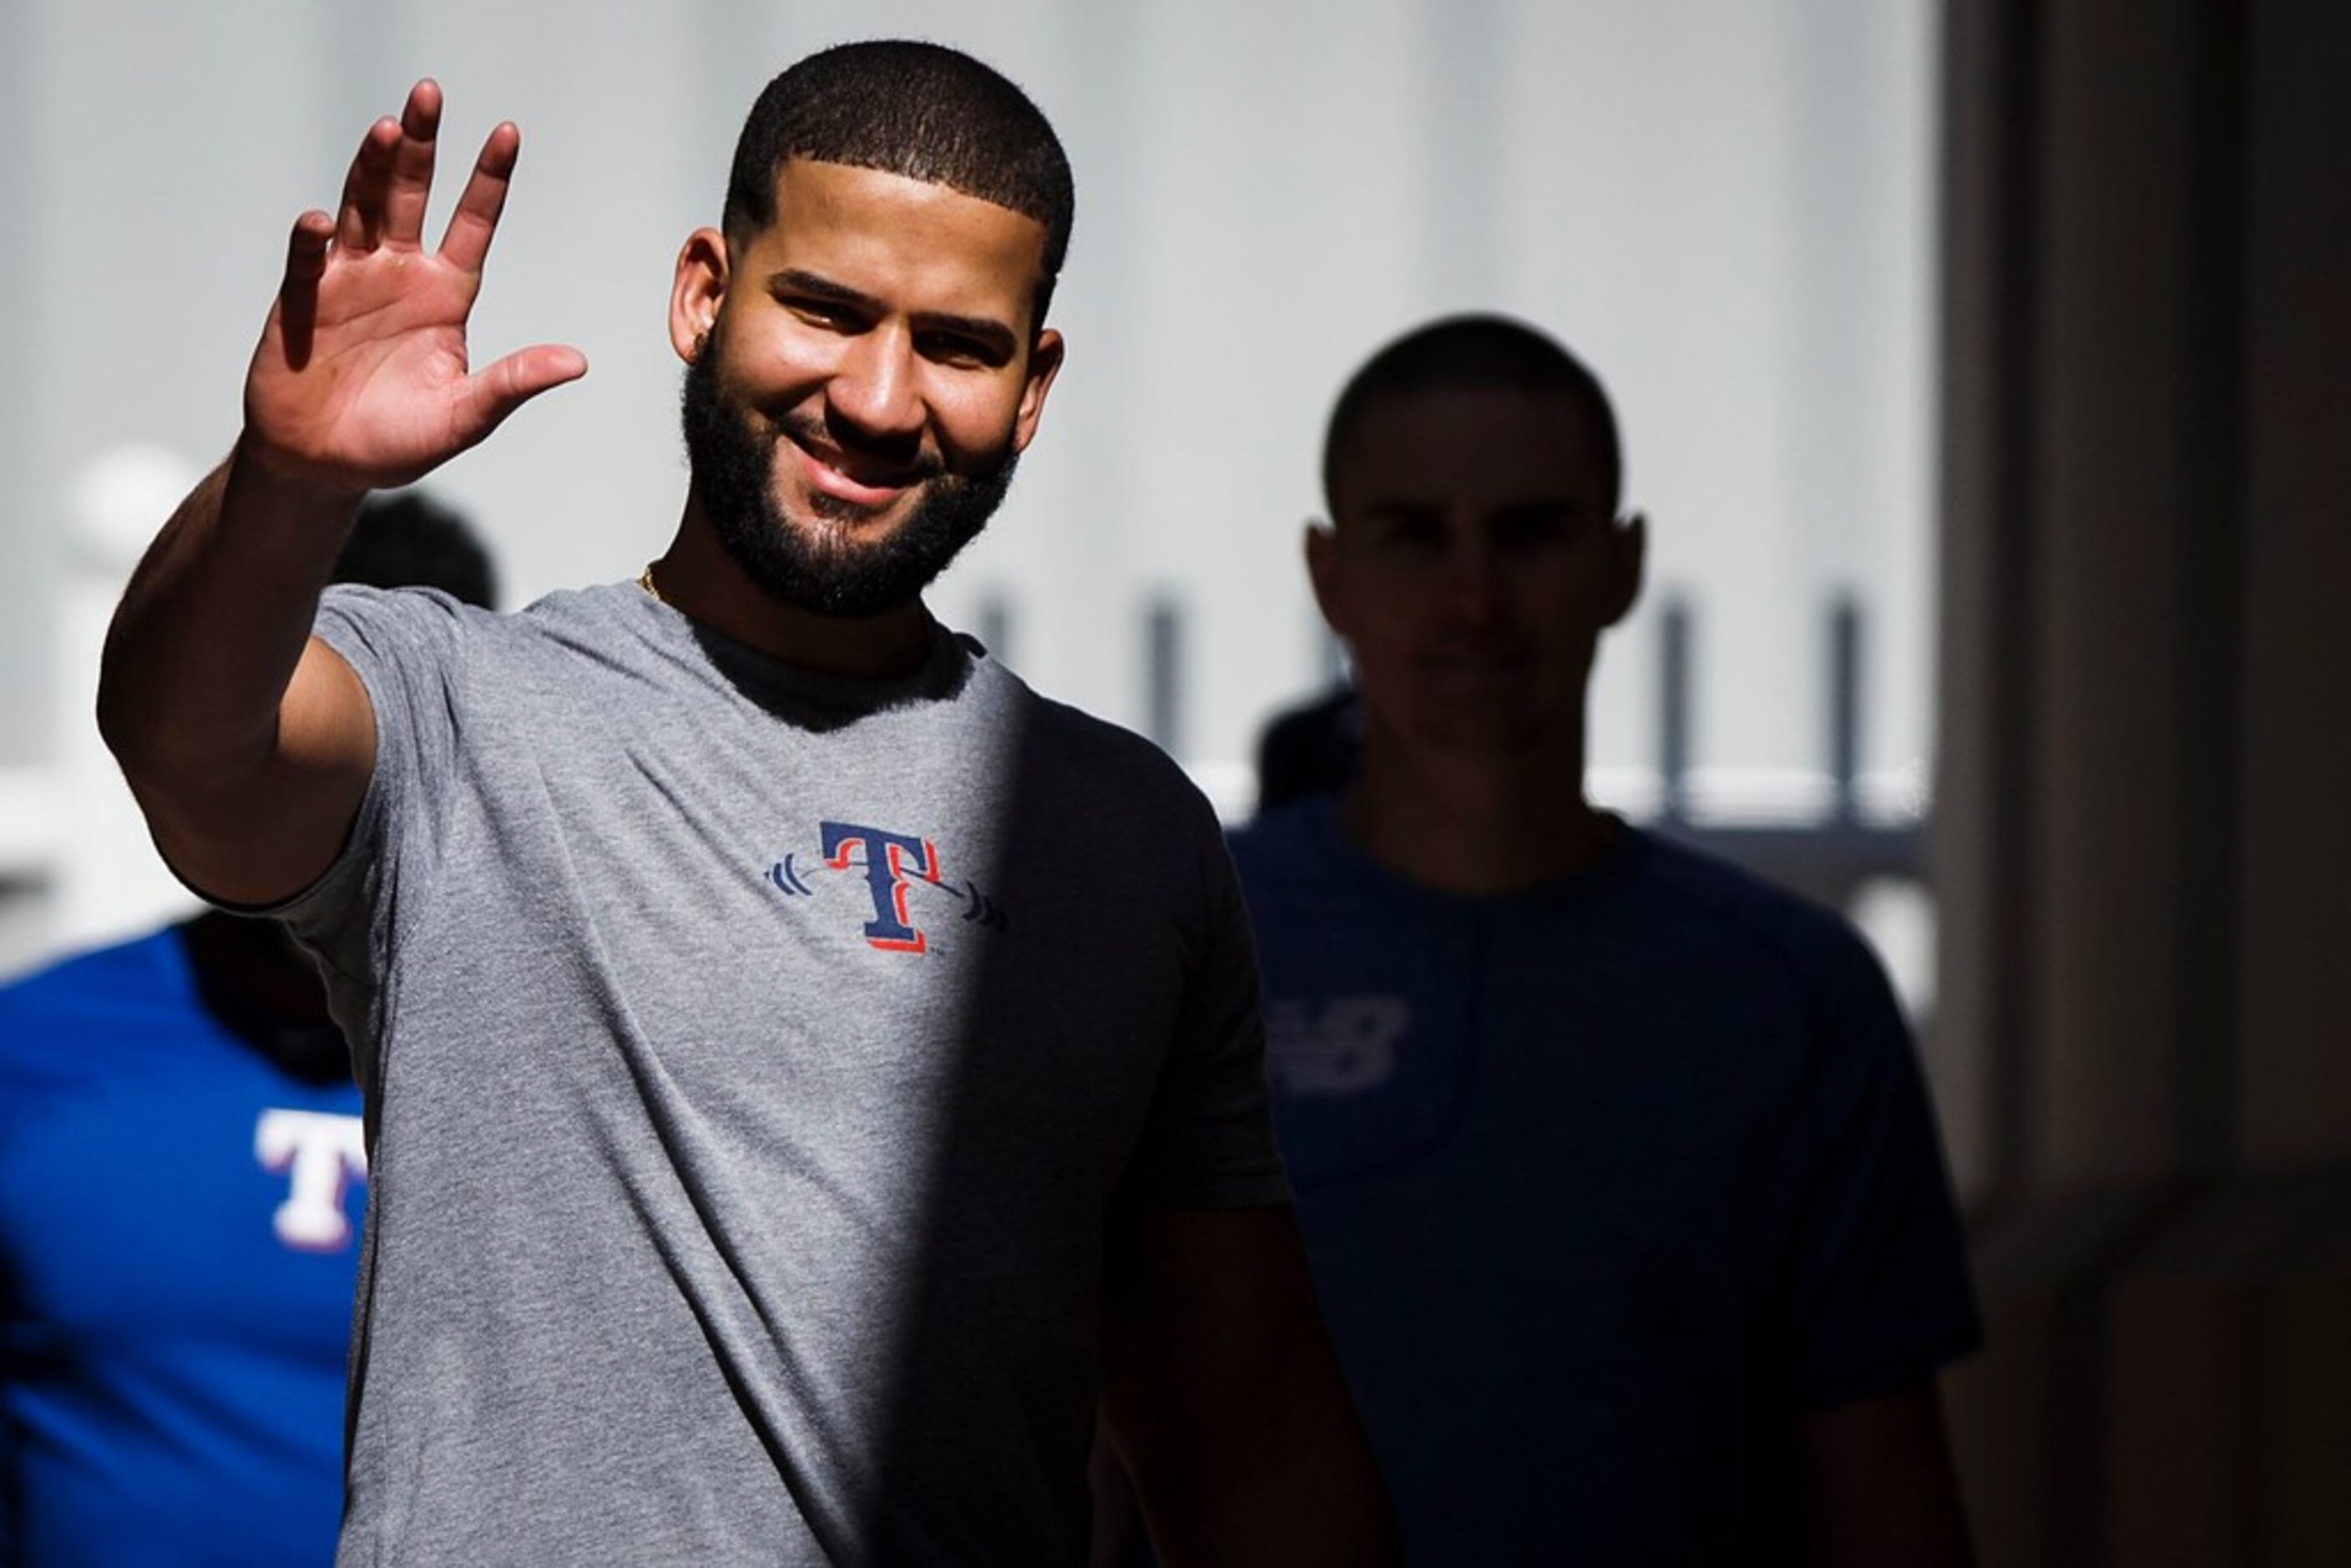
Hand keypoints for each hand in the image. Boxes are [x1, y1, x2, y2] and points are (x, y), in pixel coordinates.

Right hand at [243, 79, 586, 496]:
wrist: (324, 466)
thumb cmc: (396, 441)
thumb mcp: (465, 417)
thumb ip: (512, 383)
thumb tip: (576, 362)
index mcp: (444, 295)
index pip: (473, 224)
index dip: (489, 180)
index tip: (508, 132)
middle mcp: (397, 275)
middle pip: (411, 196)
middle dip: (420, 146)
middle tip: (429, 93)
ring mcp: (346, 282)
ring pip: (361, 210)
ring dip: (371, 170)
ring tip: (388, 130)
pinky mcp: (300, 304)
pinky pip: (306, 264)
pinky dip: (312, 241)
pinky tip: (320, 220)